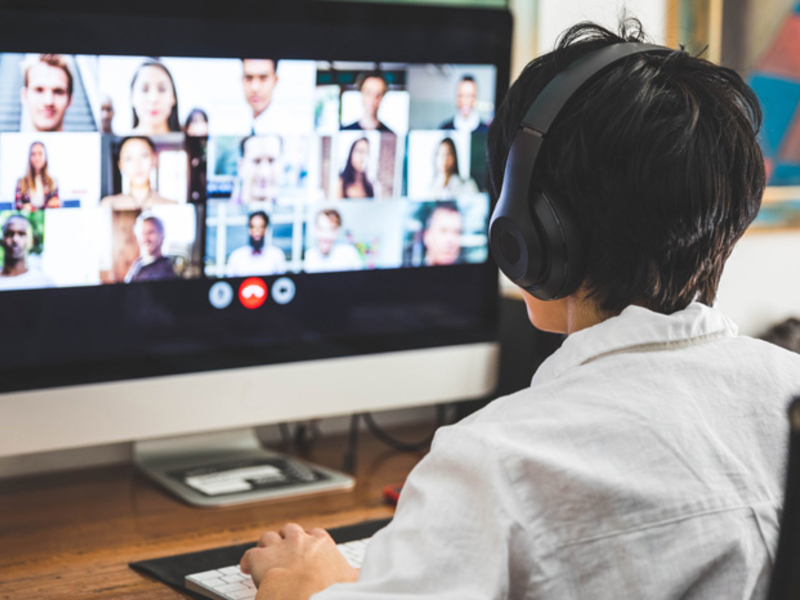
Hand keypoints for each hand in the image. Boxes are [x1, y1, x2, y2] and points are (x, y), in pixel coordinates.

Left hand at [240, 523, 358, 599]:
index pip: (315, 534)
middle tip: (284, 549)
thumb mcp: (351, 580)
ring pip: (268, 537)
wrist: (308, 596)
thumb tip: (365, 577)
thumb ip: (355, 575)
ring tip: (265, 554)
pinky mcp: (260, 559)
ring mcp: (279, 547)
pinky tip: (245, 567)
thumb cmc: (331, 590)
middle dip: (286, 539)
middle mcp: (300, 540)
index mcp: (322, 543)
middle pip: (290, 530)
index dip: (310, 541)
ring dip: (266, 545)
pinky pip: (249, 555)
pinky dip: (247, 560)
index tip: (308, 548)